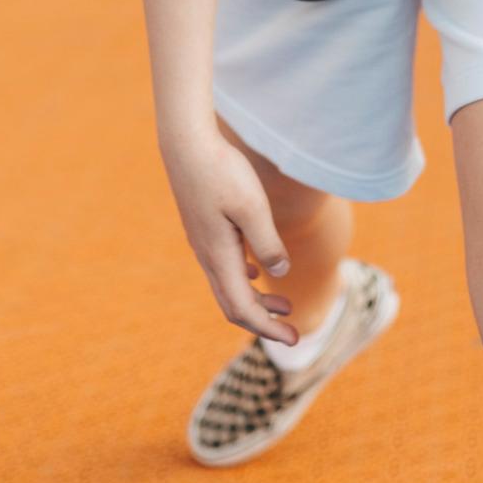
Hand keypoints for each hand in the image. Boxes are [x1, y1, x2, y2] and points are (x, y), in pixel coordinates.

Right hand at [159, 129, 299, 343]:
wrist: (187, 144)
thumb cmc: (222, 171)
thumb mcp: (252, 206)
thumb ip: (267, 242)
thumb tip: (279, 274)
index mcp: (219, 255)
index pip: (242, 307)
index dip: (268, 328)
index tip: (295, 338)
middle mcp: (208, 255)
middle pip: (233, 304)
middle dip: (264, 323)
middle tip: (294, 333)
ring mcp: (204, 243)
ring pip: (228, 285)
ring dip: (255, 300)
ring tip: (284, 305)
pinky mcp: (204, 229)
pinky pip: (224, 266)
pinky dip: (243, 278)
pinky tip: (258, 271)